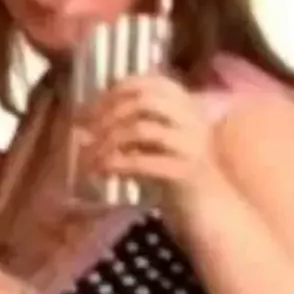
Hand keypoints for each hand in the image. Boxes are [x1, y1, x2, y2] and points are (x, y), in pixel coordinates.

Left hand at [77, 71, 218, 205]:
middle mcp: (193, 121)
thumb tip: (82, 129)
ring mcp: (191, 145)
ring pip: (140, 129)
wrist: (210, 210)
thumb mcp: (151, 147)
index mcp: (187, 109)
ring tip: (89, 159)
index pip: (153, 82)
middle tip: (85, 132)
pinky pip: (142, 161)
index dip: (117, 90)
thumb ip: (127, 132)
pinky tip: (101, 172)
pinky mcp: (185, 172)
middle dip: (108, 113)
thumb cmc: (174, 176)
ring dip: (106, 142)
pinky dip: (114, 164)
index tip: (90, 108)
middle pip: (145, 100)